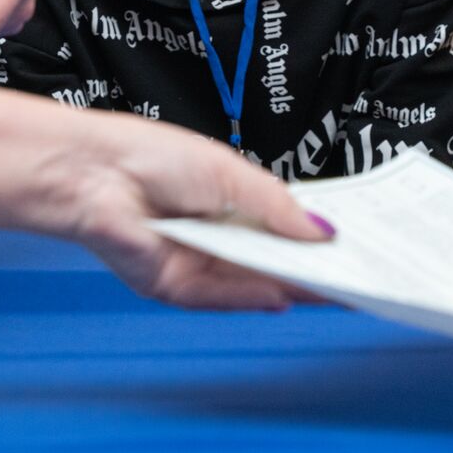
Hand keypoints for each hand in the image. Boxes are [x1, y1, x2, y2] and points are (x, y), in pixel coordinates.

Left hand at [58, 114, 334, 309]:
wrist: (96, 173)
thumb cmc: (151, 156)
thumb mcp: (233, 174)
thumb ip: (279, 207)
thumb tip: (323, 231)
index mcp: (231, 202)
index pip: (283, 228)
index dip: (316, 237)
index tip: (353, 245)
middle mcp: (216, 236)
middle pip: (273, 260)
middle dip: (313, 268)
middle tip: (357, 274)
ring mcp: (198, 263)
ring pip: (253, 283)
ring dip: (293, 286)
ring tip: (336, 287)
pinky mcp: (176, 286)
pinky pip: (222, 297)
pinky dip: (254, 297)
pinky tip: (285, 294)